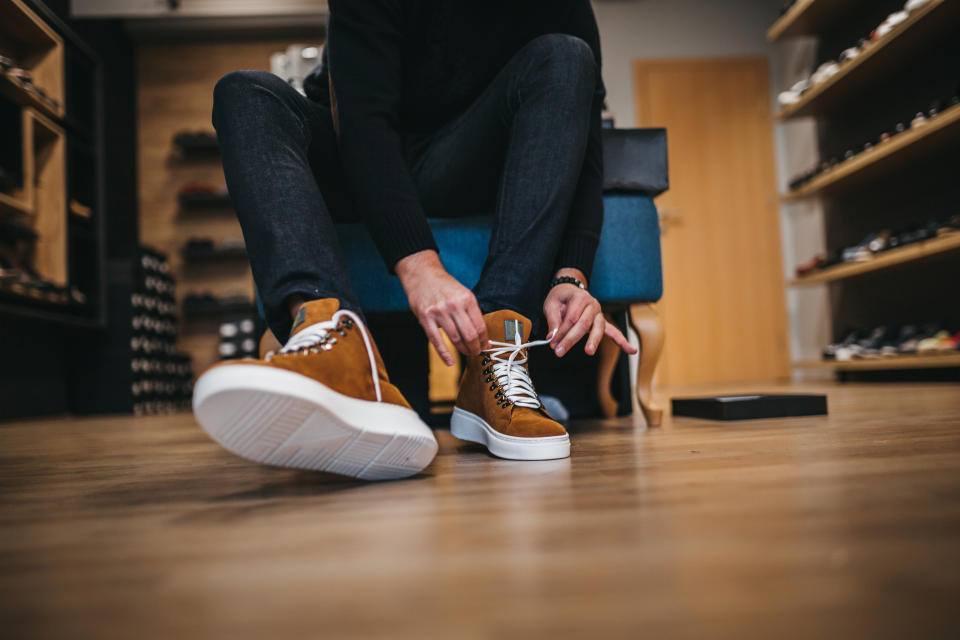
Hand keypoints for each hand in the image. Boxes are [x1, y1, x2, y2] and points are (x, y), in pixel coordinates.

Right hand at [396, 250, 488, 365]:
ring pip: (455, 339)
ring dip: (463, 350)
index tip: (486, 346)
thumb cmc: (444, 286)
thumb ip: (471, 311)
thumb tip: (481, 334)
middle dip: (475, 348)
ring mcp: (438, 312)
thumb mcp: (463, 293)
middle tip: (476, 353)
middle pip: (469, 335)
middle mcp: (454, 305)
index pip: (480, 326)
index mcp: (467, 299)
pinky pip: (436, 340)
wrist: (422, 275)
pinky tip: (450, 361)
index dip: (484, 340)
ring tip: (466, 353)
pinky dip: (444, 354)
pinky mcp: (425, 318)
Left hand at [543, 268, 636, 357]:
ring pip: (598, 328)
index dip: (561, 330)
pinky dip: (622, 341)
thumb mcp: (551, 305)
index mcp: (580, 296)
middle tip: (559, 351)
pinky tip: (631, 350)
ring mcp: (599, 313)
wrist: (568, 291)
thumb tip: (552, 337)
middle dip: (571, 339)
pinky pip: (613, 331)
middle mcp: (592, 304)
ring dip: (593, 341)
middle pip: (584, 323)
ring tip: (588, 351)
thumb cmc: (560, 298)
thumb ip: (552, 321)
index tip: (552, 342)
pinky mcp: (601, 322)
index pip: (572, 317)